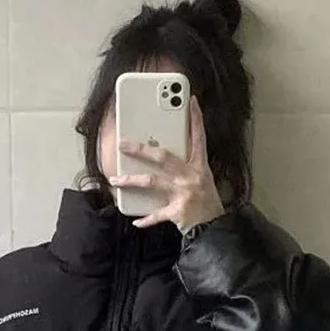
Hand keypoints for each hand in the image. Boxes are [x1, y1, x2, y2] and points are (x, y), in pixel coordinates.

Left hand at [110, 96, 224, 232]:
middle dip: (141, 149)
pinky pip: (156, 215)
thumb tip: (163, 157)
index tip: (191, 101)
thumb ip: (187, 167)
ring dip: (131, 180)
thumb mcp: (204, 180)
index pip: (199, 138)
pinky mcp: (177, 212)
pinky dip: (145, 219)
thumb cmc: (207, 204)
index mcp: (199, 167)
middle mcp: (191, 177)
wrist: (214, 229)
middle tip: (123, 144)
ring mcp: (183, 194)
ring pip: (152, 181)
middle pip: (163, 157)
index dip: (196, 119)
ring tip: (115, 180)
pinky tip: (135, 221)